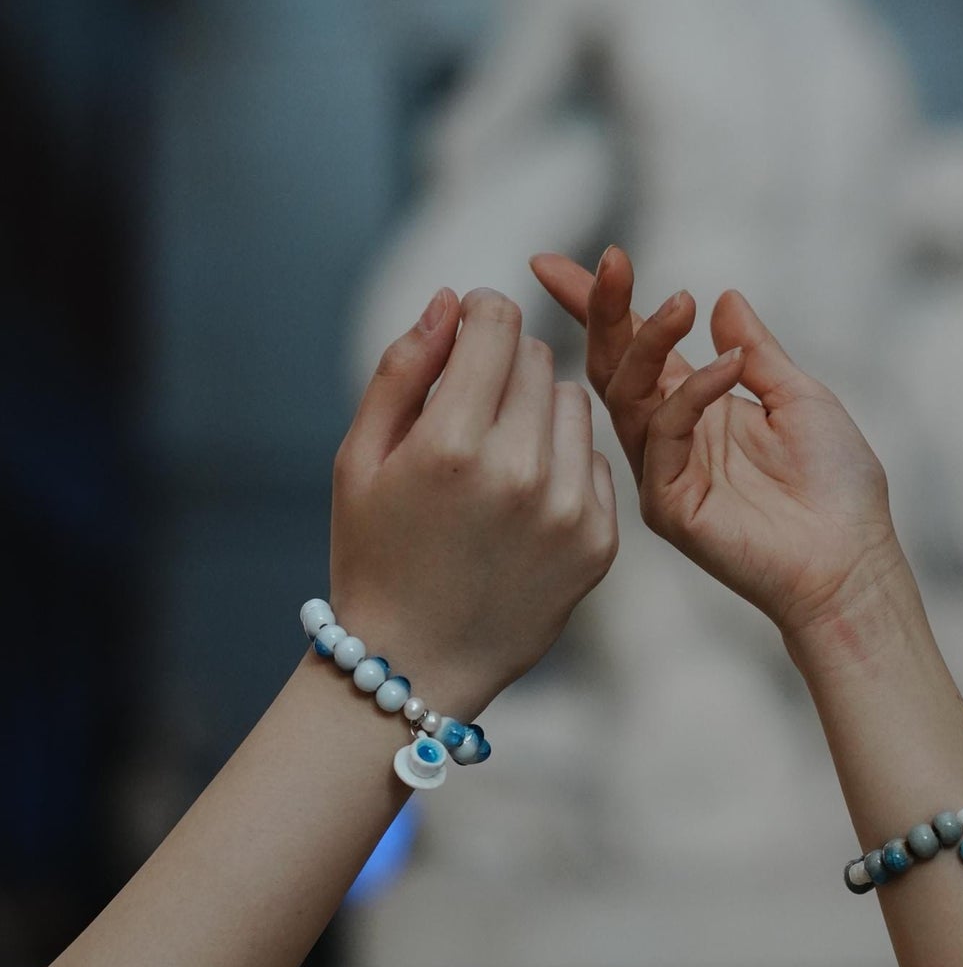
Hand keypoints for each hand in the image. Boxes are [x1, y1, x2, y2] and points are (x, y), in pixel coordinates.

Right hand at [328, 285, 617, 714]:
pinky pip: (597, 459)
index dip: (481, 311)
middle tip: (471, 407)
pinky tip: (524, 501)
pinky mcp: (599, 543)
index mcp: (452, 445)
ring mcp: (568, 510)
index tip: (468, 329)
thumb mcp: (359, 459)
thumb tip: (452, 300)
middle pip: (537, 358)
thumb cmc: (375, 555)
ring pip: (574, 403)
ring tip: (498, 456)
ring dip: (539, 412)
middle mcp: (520, 473)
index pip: (499, 324)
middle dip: (502, 365)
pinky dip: (564, 464)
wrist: (415, 666)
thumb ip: (404, 369)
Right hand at [529, 247, 905, 645]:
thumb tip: (723, 297)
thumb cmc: (837, 488)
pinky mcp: (668, 505)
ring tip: (681, 301)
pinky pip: (664, 436)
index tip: (553, 261)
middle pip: (614, 365)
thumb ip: (756, 351)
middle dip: (602, 309)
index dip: (597, 305)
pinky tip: (732, 368)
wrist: (852, 560)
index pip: (633, 349)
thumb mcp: (799, 397)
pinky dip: (694, 394)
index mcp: (696, 409)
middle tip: (611, 260)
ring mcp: (663, 472)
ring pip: (628, 394)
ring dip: (648, 340)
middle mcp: (670, 437)